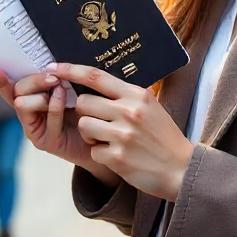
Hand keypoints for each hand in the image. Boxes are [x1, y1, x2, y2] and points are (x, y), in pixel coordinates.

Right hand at [0, 66, 119, 186]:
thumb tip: (51, 62)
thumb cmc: (87, 109)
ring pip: (23, 104)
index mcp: (32, 98)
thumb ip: (57, 78)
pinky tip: (65, 98)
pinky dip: (54, 106)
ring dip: (41, 94)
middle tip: (52, 76)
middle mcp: (29, 114)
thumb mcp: (71, 88)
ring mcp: (35, 129)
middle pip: (16, 91)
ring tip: (60, 88)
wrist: (104, 137)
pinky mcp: (46, 142)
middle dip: (33, 80)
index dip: (0, 79)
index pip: (11, 87)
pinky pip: (46, 120)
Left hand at [54, 63, 194, 201]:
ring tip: (107, 139)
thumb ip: (126, 95)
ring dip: (90, 134)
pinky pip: (92, 151)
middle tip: (100, 122)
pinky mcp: (118, 158)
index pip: (95, 76)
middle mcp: (129, 111)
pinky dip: (100, 154)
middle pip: (83, 102)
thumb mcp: (150, 107)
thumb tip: (96, 80)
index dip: (70, 70)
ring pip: (83, 125)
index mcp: (136, 95)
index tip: (54, 67)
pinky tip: (117, 156)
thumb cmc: (163, 136)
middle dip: (84, 112)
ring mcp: (123, 135)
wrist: (181, 169)